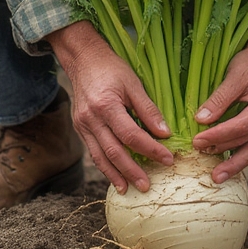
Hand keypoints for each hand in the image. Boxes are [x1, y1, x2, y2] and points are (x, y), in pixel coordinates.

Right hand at [47, 21, 173, 193]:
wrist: (83, 60)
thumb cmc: (111, 68)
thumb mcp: (133, 83)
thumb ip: (148, 109)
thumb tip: (165, 133)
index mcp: (106, 106)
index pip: (131, 135)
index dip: (150, 149)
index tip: (168, 159)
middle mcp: (91, 119)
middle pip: (113, 152)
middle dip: (131, 171)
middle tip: (147, 186)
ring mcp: (82, 125)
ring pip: (99, 157)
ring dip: (114, 175)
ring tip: (128, 189)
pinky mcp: (80, 128)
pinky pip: (93, 151)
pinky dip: (104, 166)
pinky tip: (114, 175)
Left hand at [191, 15, 247, 183]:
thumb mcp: (234, 76)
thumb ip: (219, 99)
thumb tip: (201, 120)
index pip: (239, 127)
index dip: (217, 135)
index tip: (196, 140)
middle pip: (246, 143)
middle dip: (222, 152)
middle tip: (199, 157)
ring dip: (233, 164)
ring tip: (216, 177)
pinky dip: (237, 156)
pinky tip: (224, 165)